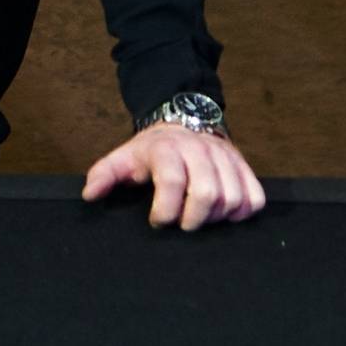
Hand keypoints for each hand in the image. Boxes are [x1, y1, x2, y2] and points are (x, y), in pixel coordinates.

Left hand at [81, 123, 266, 230]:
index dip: (165, 209)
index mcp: (167, 149)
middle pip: (207, 193)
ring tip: (201, 218)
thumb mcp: (123, 157)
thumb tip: (91, 194)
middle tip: (183, 224)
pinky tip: (225, 214)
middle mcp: (200, 150)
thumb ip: (104, 174)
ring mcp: (225, 158)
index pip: (172, 181)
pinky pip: (255, 197)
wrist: (184, 122)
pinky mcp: (244, 166)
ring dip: (217, 217)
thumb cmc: (152, 150)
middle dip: (193, 218)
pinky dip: (242, 212)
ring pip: (233, 197)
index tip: (157, 221)